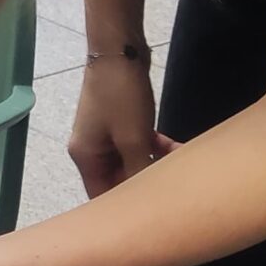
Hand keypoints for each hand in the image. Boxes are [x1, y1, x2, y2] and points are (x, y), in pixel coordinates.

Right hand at [70, 53, 179, 197]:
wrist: (119, 50)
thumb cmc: (121, 97)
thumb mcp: (133, 138)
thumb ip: (139, 171)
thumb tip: (146, 201)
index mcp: (85, 157)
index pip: (101, 197)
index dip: (124, 209)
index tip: (153, 215)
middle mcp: (91, 150)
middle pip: (118, 180)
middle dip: (146, 183)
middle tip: (175, 185)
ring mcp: (104, 135)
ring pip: (131, 162)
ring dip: (154, 163)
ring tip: (180, 162)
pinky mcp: (118, 123)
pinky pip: (135, 146)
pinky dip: (153, 148)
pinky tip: (173, 146)